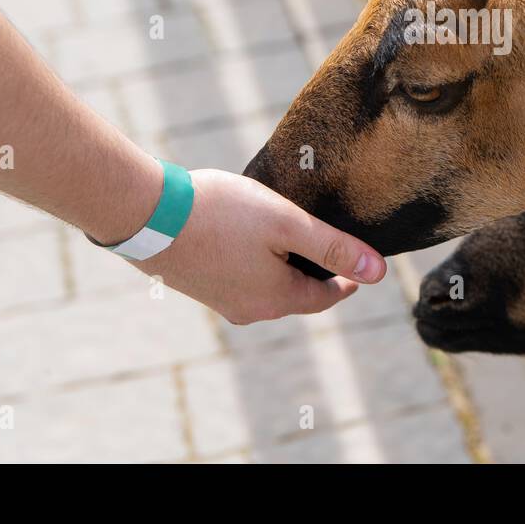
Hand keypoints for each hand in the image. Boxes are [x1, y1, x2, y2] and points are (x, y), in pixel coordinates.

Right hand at [133, 169, 385, 324]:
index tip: (361, 267)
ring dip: (284, 268)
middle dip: (316, 274)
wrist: (145, 214)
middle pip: (296, 295)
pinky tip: (251, 240)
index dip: (347, 281)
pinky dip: (256, 264)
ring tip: (292, 239)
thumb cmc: (220, 213)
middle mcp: (249, 310)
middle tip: (330, 249)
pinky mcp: (197, 286)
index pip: (326, 297)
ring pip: (267, 288)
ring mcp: (220, 300)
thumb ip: (333, 246)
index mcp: (276, 299)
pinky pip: (240, 280)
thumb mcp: (286, 223)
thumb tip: (379, 272)